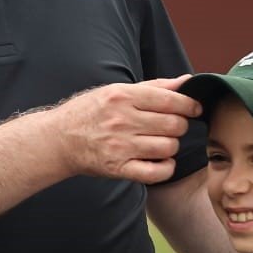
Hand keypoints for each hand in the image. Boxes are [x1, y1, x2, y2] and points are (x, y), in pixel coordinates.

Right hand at [54, 75, 198, 183]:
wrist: (58, 139)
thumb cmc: (89, 112)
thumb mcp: (117, 90)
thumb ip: (154, 86)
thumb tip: (186, 80)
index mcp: (122, 96)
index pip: (171, 100)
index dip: (189, 105)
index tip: (194, 108)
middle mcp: (122, 120)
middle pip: (174, 125)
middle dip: (179, 125)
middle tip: (171, 126)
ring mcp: (120, 146)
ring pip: (169, 147)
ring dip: (171, 146)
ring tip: (160, 142)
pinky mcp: (118, 168)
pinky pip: (157, 172)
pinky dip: (165, 167)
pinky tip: (160, 160)